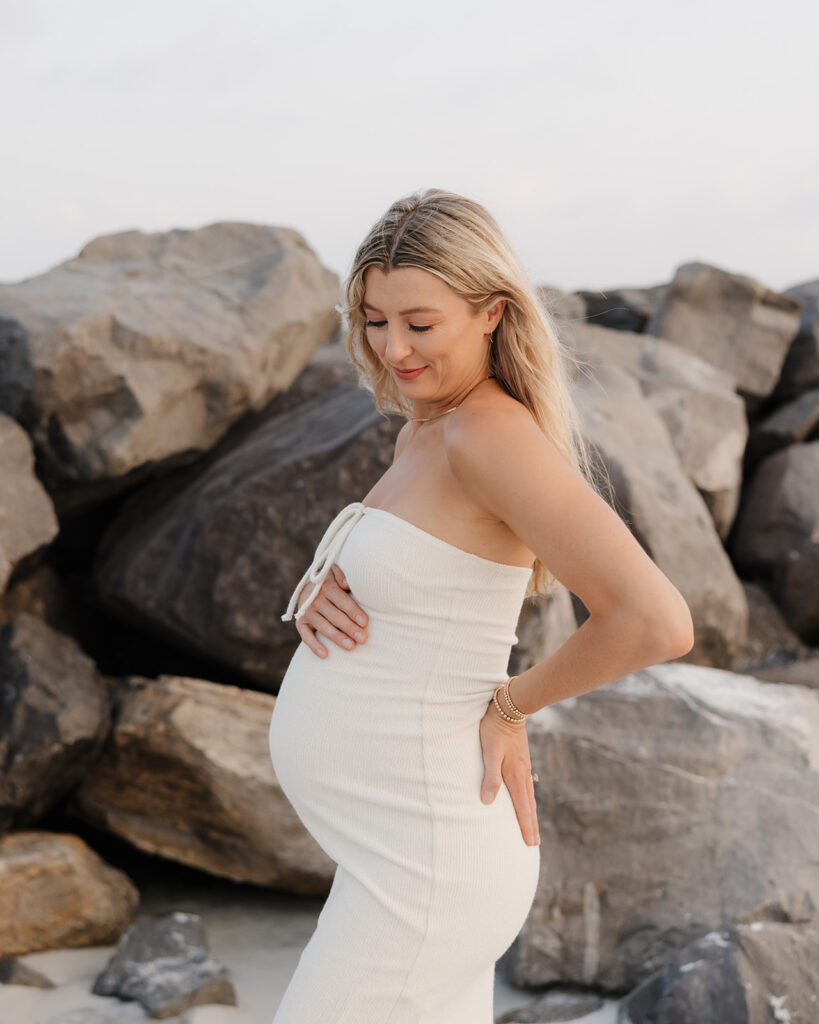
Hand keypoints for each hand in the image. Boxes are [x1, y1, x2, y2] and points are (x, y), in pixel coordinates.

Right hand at [294, 565, 368, 658]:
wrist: (309, 584)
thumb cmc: (330, 580)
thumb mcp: (334, 571)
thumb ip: (341, 575)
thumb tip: (347, 584)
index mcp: (325, 586)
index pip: (342, 601)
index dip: (353, 612)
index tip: (365, 622)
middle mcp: (314, 599)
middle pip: (335, 616)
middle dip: (350, 628)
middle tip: (363, 639)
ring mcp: (306, 612)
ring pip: (324, 628)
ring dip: (337, 638)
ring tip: (351, 647)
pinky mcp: (300, 623)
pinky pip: (306, 636)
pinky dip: (314, 646)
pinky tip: (325, 655)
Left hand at [478, 686, 539, 846]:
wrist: (509, 707)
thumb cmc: (494, 729)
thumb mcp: (489, 751)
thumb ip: (489, 776)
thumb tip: (488, 802)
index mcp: (515, 775)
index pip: (522, 807)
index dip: (525, 826)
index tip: (530, 843)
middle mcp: (522, 773)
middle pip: (528, 805)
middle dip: (530, 825)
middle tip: (533, 844)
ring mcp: (524, 766)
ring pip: (529, 796)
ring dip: (530, 813)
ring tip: (532, 827)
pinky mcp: (521, 760)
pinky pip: (527, 786)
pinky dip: (528, 799)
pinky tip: (526, 799)